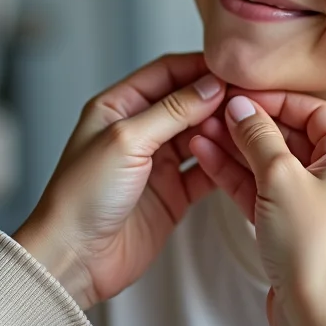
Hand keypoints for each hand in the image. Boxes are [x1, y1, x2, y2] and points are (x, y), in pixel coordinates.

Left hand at [13, 53, 225, 309]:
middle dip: (217, 98)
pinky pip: (204, 170)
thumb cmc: (82, 196)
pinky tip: (240, 156)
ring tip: (250, 124)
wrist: (75, 257)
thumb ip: (171, 110)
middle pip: (186, 102)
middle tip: (251, 96)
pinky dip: (222, 162)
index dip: (199, 68)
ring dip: (222, 130)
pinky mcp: (171, 193)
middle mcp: (138, 130)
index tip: (233, 68)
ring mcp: (156, 163)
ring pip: (199, 135)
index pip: (165, 73)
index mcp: (117, 107)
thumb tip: (210, 85)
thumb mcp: (126, 140)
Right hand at [188, 91, 325, 325]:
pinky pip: (264, 191)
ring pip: (271, 165)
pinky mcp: (294, 228)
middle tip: (214, 112)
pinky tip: (206, 157)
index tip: (240, 94)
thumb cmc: (313, 249)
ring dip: (235, 148)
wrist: (316, 315)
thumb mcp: (281, 177)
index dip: (275, 99)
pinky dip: (237, 175)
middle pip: (290, 137)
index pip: (314, 111)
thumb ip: (259, 136)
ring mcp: (316, 206)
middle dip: (249, 124)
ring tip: (199, 130)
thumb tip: (242, 106)